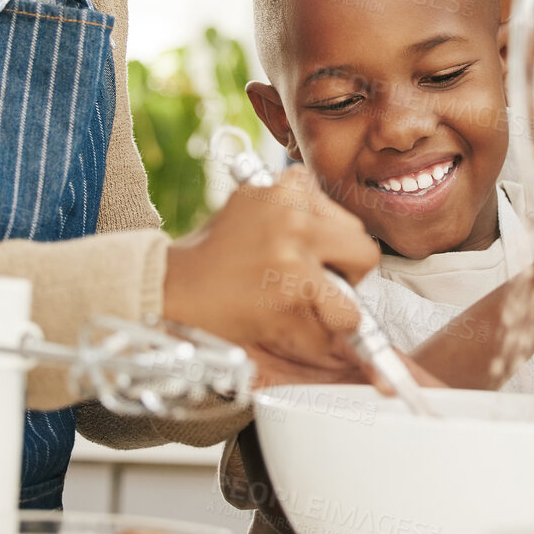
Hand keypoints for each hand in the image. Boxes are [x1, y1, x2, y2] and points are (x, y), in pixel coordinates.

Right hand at [163, 166, 378, 375]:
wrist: (170, 286)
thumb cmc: (212, 254)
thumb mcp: (252, 206)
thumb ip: (296, 208)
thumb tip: (342, 232)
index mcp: (287, 190)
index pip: (344, 215)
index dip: (336, 240)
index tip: (322, 253)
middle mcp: (294, 220)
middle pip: (363, 252)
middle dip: (349, 276)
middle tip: (320, 283)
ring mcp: (293, 262)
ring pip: (351, 306)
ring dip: (333, 317)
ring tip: (303, 311)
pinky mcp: (287, 303)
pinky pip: (322, 337)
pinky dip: (308, 343)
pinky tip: (281, 326)